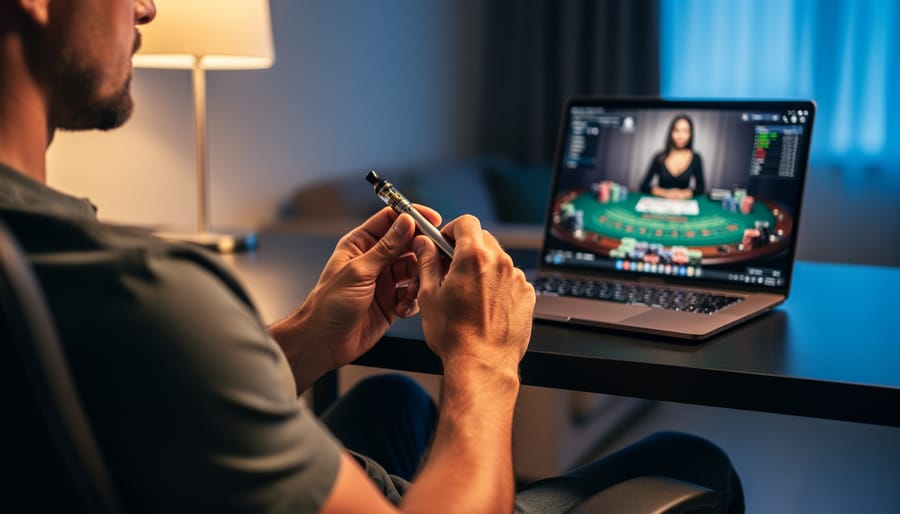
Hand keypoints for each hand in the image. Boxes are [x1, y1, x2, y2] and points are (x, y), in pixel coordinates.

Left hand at [270, 206, 440, 390]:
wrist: (324, 342)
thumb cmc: (329, 305)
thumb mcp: (359, 271)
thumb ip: (385, 247)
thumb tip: (406, 221)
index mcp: (361, 244)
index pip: (390, 220)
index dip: (412, 217)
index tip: (432, 220)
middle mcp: (374, 260)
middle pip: (408, 245)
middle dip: (421, 252)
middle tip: (431, 260)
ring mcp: (384, 281)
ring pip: (414, 270)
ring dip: (418, 279)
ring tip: (411, 291)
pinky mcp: (392, 302)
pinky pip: (412, 294)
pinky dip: (413, 300)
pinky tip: (402, 308)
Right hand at [414, 215, 534, 375]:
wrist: (482, 364)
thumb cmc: (455, 336)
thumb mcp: (429, 296)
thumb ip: (426, 263)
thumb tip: (423, 245)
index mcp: (474, 257)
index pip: (466, 222)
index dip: (452, 229)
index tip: (444, 241)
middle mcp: (500, 263)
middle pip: (483, 239)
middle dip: (466, 249)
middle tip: (451, 269)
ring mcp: (517, 279)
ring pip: (497, 260)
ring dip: (483, 268)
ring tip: (468, 294)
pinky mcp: (527, 295)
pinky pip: (511, 280)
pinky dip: (498, 286)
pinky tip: (485, 306)